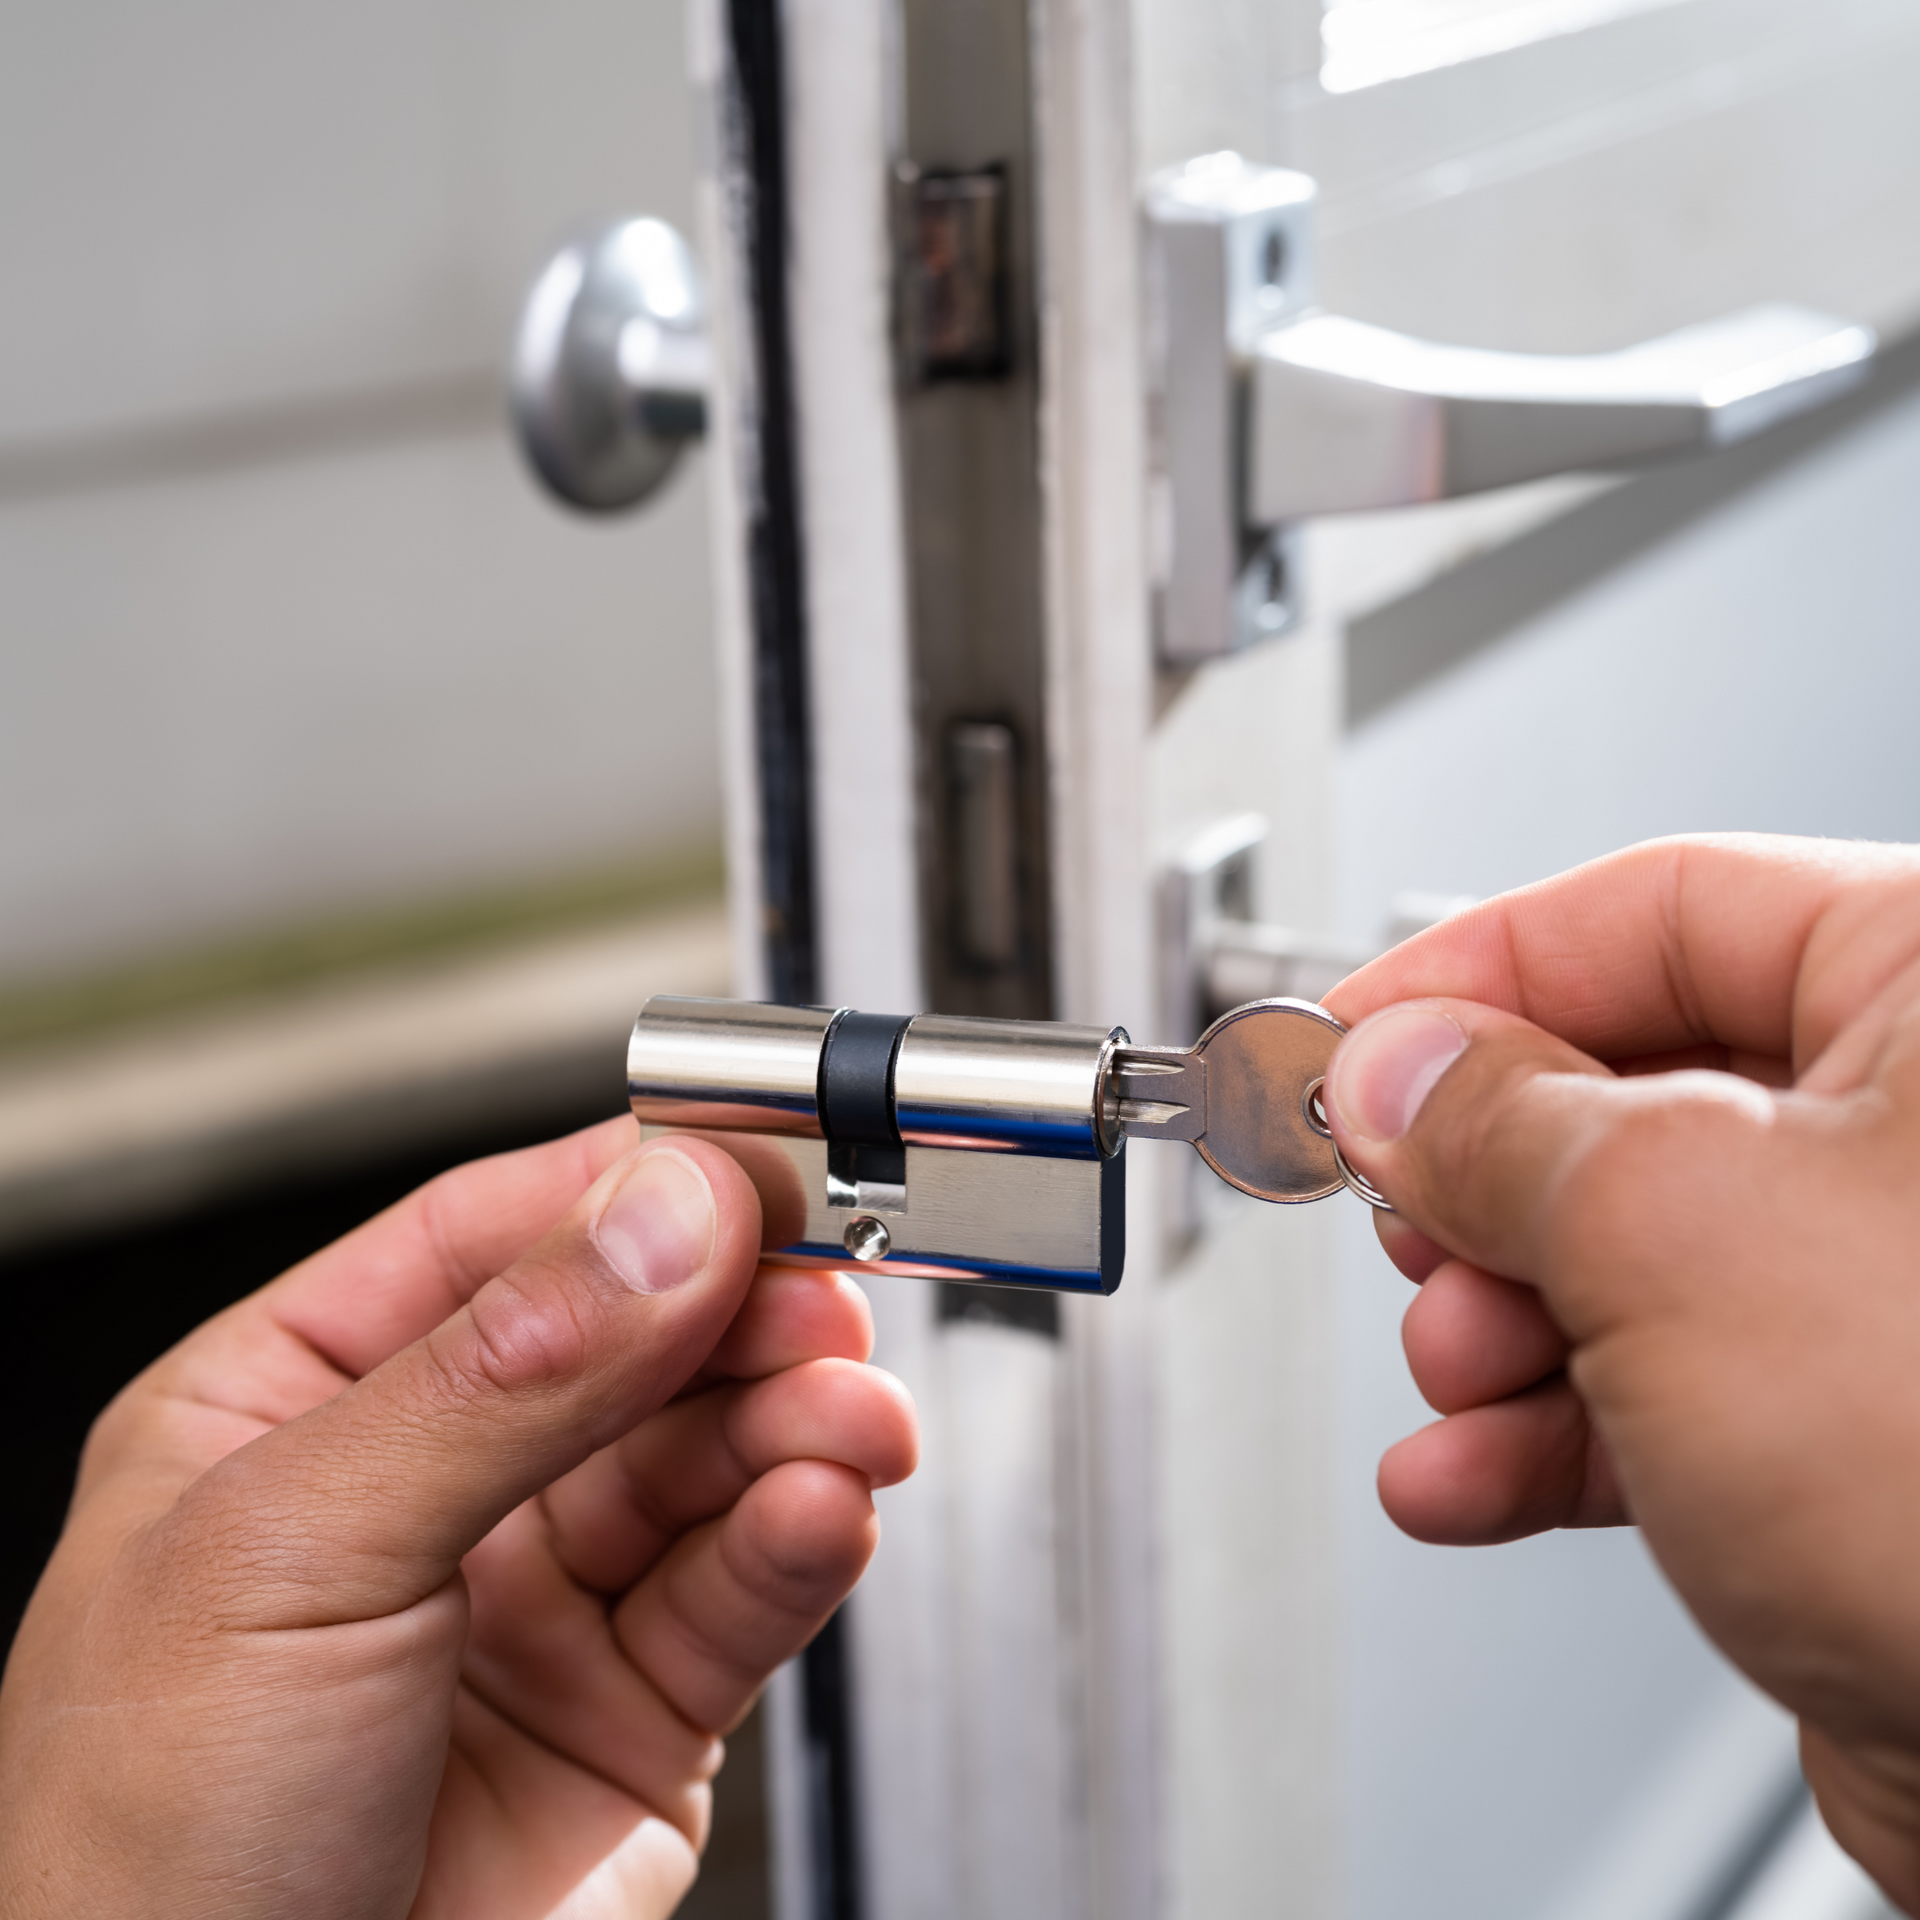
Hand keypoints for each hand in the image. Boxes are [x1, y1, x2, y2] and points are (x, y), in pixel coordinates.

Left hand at [0, 1118, 917, 1918]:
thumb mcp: (294, 1560)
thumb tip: (665, 1216)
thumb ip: (502, 1376)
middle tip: (822, 1297)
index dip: (633, 1191)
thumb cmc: (134, 1871)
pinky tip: (819, 1513)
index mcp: (298, 1408)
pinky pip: (740, 1590)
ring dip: (794, 1423)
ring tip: (845, 1421)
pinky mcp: (633, 1715)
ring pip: (707, 1458)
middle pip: (631, 1339)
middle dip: (739, 1313)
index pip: (498, 1239)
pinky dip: (799, 1540)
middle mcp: (429, 1490)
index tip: (750, 1163)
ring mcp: (536, 1603)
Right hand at [1321, 834, 1919, 1910]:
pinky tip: (1466, 1478)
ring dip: (1496, 1331)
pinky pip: (1654, 1394)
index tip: (1353, 1033)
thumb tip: (1392, 1072)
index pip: (1656, 908)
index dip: (1472, 971)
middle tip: (1403, 1219)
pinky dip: (1541, 1438)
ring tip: (1457, 1382)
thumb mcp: (1671, 1226)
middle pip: (1619, 1090)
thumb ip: (1495, 1121)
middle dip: (1482, 1184)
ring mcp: (1886, 1290)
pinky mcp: (1852, 1437)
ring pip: (1620, 1256)